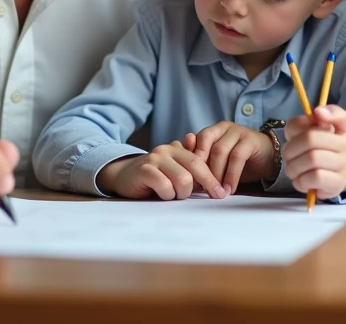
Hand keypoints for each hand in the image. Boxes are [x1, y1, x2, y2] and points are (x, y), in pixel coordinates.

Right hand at [96, 141, 226, 199]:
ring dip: (181, 193)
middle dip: (206, 184)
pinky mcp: (144, 170)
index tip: (221, 192)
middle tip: (212, 197)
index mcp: (176, 148)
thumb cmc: (154, 178)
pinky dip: (167, 195)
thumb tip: (216, 174)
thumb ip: (191, 170)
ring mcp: (155, 159)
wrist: (123, 176)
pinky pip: (165, 186)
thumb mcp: (174, 172)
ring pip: (183, 180)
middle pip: (195, 168)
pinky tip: (161, 195)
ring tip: (173, 194)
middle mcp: (166, 150)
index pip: (200, 161)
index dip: (212, 178)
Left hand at [182, 121, 275, 194]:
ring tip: (217, 191)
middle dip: (203, 168)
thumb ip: (206, 164)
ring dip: (217, 174)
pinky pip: (237, 157)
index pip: (196, 141)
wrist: (268, 157)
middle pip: (206, 144)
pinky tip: (230, 188)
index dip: (193, 160)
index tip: (191, 180)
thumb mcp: (220, 162)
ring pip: (220, 151)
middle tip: (202, 188)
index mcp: (213, 130)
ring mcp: (238, 131)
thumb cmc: (241, 161)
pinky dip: (231, 175)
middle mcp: (223, 127)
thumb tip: (188, 176)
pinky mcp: (250, 140)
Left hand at [282, 105, 345, 199]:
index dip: (329, 113)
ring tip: (292, 169)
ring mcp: (344, 164)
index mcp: (340, 128)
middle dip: (291, 148)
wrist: (330, 179)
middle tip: (287, 155)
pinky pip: (315, 178)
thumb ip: (302, 123)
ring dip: (293, 166)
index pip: (341, 116)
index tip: (316, 113)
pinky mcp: (338, 183)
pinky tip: (300, 180)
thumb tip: (316, 113)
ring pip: (312, 159)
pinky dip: (300, 180)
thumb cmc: (316, 152)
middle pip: (311, 138)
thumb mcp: (307, 134)